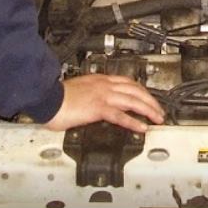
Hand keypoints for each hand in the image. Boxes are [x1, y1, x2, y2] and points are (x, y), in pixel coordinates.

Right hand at [44, 74, 165, 132]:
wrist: (48, 98)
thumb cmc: (58, 97)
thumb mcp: (80, 90)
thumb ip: (92, 95)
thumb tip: (98, 103)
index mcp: (100, 80)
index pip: (128, 82)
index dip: (142, 91)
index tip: (149, 98)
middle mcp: (104, 85)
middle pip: (135, 90)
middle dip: (151, 101)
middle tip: (159, 111)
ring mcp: (102, 96)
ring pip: (133, 101)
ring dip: (148, 110)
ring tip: (157, 118)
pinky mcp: (98, 108)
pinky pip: (120, 115)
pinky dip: (133, 121)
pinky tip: (142, 127)